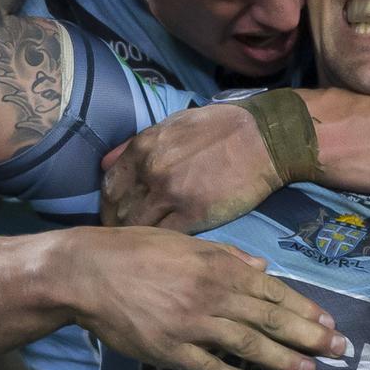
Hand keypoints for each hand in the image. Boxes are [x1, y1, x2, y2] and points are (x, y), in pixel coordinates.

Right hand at [68, 227, 343, 369]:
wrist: (88, 271)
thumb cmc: (136, 250)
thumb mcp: (185, 241)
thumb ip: (227, 256)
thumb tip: (262, 268)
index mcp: (218, 266)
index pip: (272, 291)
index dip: (303, 308)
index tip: (328, 321)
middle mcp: (211, 294)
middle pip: (269, 318)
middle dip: (307, 335)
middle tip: (338, 349)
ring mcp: (191, 324)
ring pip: (247, 344)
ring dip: (281, 359)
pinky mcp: (169, 348)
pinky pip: (210, 368)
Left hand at [100, 104, 280, 232]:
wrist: (263, 138)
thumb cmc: (221, 127)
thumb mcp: (174, 124)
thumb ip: (137, 144)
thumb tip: (106, 162)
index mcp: (144, 147)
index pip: (109, 185)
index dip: (109, 203)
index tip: (114, 212)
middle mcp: (151, 171)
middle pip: (118, 209)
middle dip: (118, 223)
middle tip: (125, 233)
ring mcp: (172, 194)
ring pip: (138, 226)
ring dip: (138, 236)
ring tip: (143, 243)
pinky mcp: (194, 215)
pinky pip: (166, 235)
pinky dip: (163, 241)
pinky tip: (167, 245)